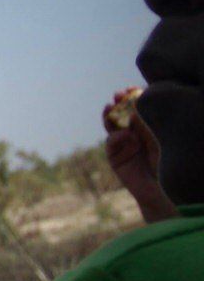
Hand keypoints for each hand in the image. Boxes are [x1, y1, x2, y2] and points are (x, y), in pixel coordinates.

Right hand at [104, 88, 176, 222]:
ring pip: (113, 125)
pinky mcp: (116, 158)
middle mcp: (137, 133)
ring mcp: (125, 145)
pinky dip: (115, 137)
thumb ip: (148, 124)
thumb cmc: (171, 164)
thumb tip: (135, 105)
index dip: (135, 97)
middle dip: (120, 103)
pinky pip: (111, 143)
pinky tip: (124, 136)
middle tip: (119, 94)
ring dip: (110, 115)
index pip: (140, 107)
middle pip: (124, 113)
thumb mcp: (161, 139)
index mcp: (151, 126)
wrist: (166, 193)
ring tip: (110, 107)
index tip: (133, 88)